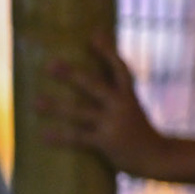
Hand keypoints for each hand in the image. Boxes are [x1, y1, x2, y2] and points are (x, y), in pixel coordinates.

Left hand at [36, 34, 171, 176]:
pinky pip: (79, 138)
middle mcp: (122, 106)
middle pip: (95, 86)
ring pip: (81, 112)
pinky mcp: (107, 143)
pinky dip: (60, 137)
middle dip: (73, 75)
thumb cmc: (139, 131)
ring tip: (36, 102)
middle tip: (51, 65)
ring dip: (56, 106)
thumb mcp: (132, 108)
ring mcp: (114, 124)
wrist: (158, 158)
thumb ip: (115, 95)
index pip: (120, 69)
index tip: (94, 35)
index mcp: (130, 96)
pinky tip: (43, 135)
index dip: (108, 52)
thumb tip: (90, 79)